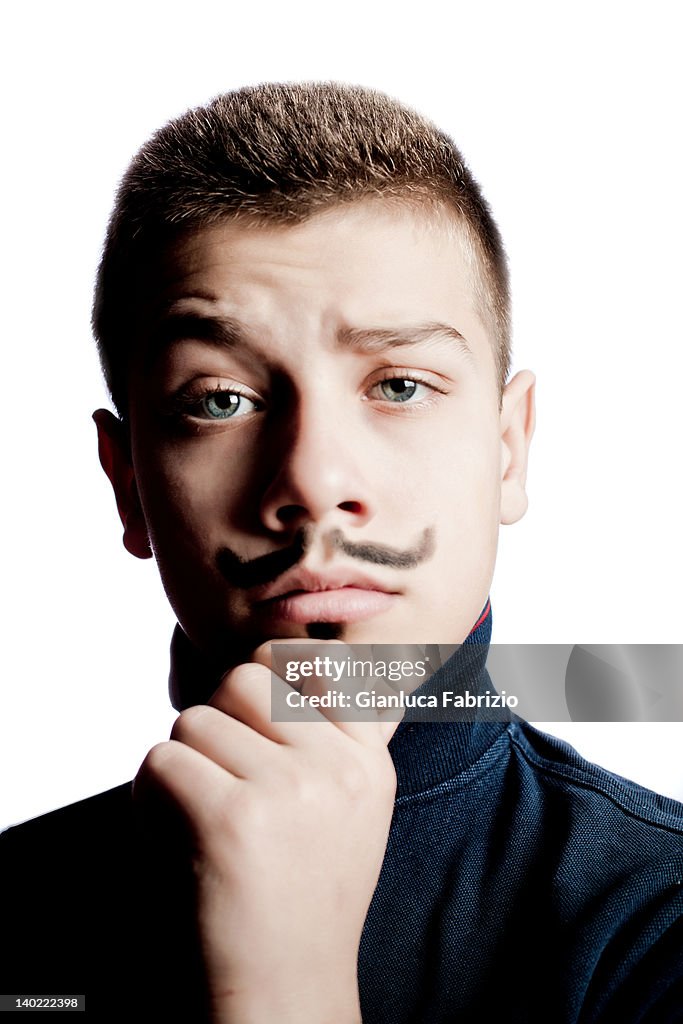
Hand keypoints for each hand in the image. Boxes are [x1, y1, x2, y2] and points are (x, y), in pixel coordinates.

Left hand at [134, 641, 399, 1022]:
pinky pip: (161, 761)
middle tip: (220, 778)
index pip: (312, 659)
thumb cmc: (302, 890)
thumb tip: (291, 654)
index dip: (268, 673)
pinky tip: (181, 840)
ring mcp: (289, 788)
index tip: (253, 715)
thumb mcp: (348, 803)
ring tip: (203, 820)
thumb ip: (329, 733)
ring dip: (182, 766)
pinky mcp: (233, 818)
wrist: (286, 985)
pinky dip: (151, 799)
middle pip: (241, 679)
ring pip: (193, 721)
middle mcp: (337, 765)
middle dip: (215, 721)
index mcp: (367, 758)